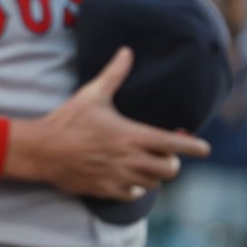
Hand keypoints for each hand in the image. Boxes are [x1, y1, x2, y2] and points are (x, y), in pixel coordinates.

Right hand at [5, 47, 210, 200]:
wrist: (42, 149)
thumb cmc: (67, 120)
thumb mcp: (92, 94)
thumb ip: (114, 74)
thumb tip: (126, 51)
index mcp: (131, 135)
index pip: (175, 144)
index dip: (194, 147)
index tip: (203, 148)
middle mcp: (131, 159)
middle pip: (170, 169)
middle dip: (171, 161)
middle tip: (164, 154)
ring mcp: (120, 177)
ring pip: (153, 183)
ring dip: (153, 174)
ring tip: (145, 164)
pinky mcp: (107, 190)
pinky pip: (134, 195)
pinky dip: (135, 188)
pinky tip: (127, 178)